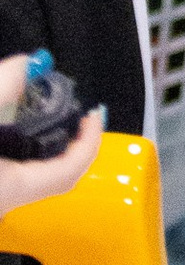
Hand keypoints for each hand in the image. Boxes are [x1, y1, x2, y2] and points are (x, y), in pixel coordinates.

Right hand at [0, 53, 103, 214]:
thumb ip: (5, 85)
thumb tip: (35, 61)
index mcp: (11, 189)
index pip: (70, 170)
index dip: (90, 140)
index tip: (95, 112)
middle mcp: (4, 203)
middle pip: (54, 176)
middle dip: (71, 144)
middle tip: (76, 113)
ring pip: (31, 178)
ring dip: (45, 149)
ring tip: (49, 118)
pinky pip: (12, 174)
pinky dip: (23, 151)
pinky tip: (15, 129)